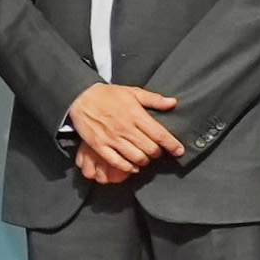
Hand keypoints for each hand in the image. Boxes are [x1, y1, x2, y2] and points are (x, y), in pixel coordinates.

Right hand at [67, 82, 184, 179]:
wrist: (80, 97)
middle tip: (156, 152)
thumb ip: (153, 99)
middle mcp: (125, 128)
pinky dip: (127, 167)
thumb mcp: (132, 92)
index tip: (179, 151)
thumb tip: (173, 103)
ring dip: (144, 161)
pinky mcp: (99, 145)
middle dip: (157, 153)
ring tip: (144, 158)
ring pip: (136, 157)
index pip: (160, 134)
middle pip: (150, 149)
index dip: (172, 145)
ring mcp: (111, 138)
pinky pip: (116, 162)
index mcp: (136, 115)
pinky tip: (131, 166)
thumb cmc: (107, 95)